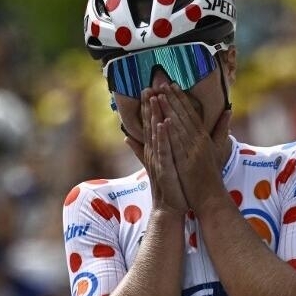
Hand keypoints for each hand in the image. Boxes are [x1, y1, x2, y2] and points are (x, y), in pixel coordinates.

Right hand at [131, 87, 187, 213]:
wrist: (168, 208)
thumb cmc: (167, 187)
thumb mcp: (155, 164)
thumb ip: (141, 150)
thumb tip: (126, 139)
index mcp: (154, 149)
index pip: (150, 125)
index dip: (148, 108)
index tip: (149, 89)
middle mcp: (153, 152)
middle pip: (150, 125)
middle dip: (149, 106)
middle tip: (147, 87)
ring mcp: (158, 159)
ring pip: (155, 134)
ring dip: (154, 115)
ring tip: (154, 98)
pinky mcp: (164, 168)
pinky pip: (163, 149)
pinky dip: (163, 136)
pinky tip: (163, 123)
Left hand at [158, 83, 231, 211]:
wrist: (211, 198)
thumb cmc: (210, 176)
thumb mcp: (217, 150)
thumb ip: (221, 130)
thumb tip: (228, 111)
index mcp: (203, 138)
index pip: (191, 114)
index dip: (181, 99)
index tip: (171, 86)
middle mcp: (199, 142)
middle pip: (184, 116)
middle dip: (173, 99)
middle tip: (161, 84)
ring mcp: (193, 152)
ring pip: (180, 127)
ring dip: (169, 110)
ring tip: (159, 96)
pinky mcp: (188, 163)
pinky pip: (177, 146)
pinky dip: (171, 133)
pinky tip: (163, 121)